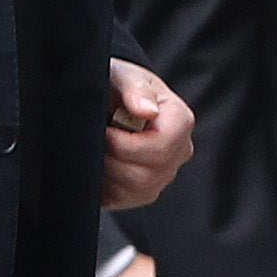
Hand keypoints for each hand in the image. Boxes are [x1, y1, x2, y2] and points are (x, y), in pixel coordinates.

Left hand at [102, 58, 193, 211]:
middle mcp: (179, 152)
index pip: (160, 148)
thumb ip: (136, 90)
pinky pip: (123, 199)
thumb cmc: (120, 86)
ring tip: (98, 148)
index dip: (124, 144)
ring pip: (134, 188)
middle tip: (96, 138)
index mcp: (180, 122)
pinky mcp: (144, 191)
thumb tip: (147, 111)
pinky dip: (104, 183)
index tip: (104, 130)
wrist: (110, 99)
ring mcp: (163, 175)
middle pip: (146, 173)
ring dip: (107, 171)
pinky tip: (101, 162)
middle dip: (112, 158)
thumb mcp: (125, 76)